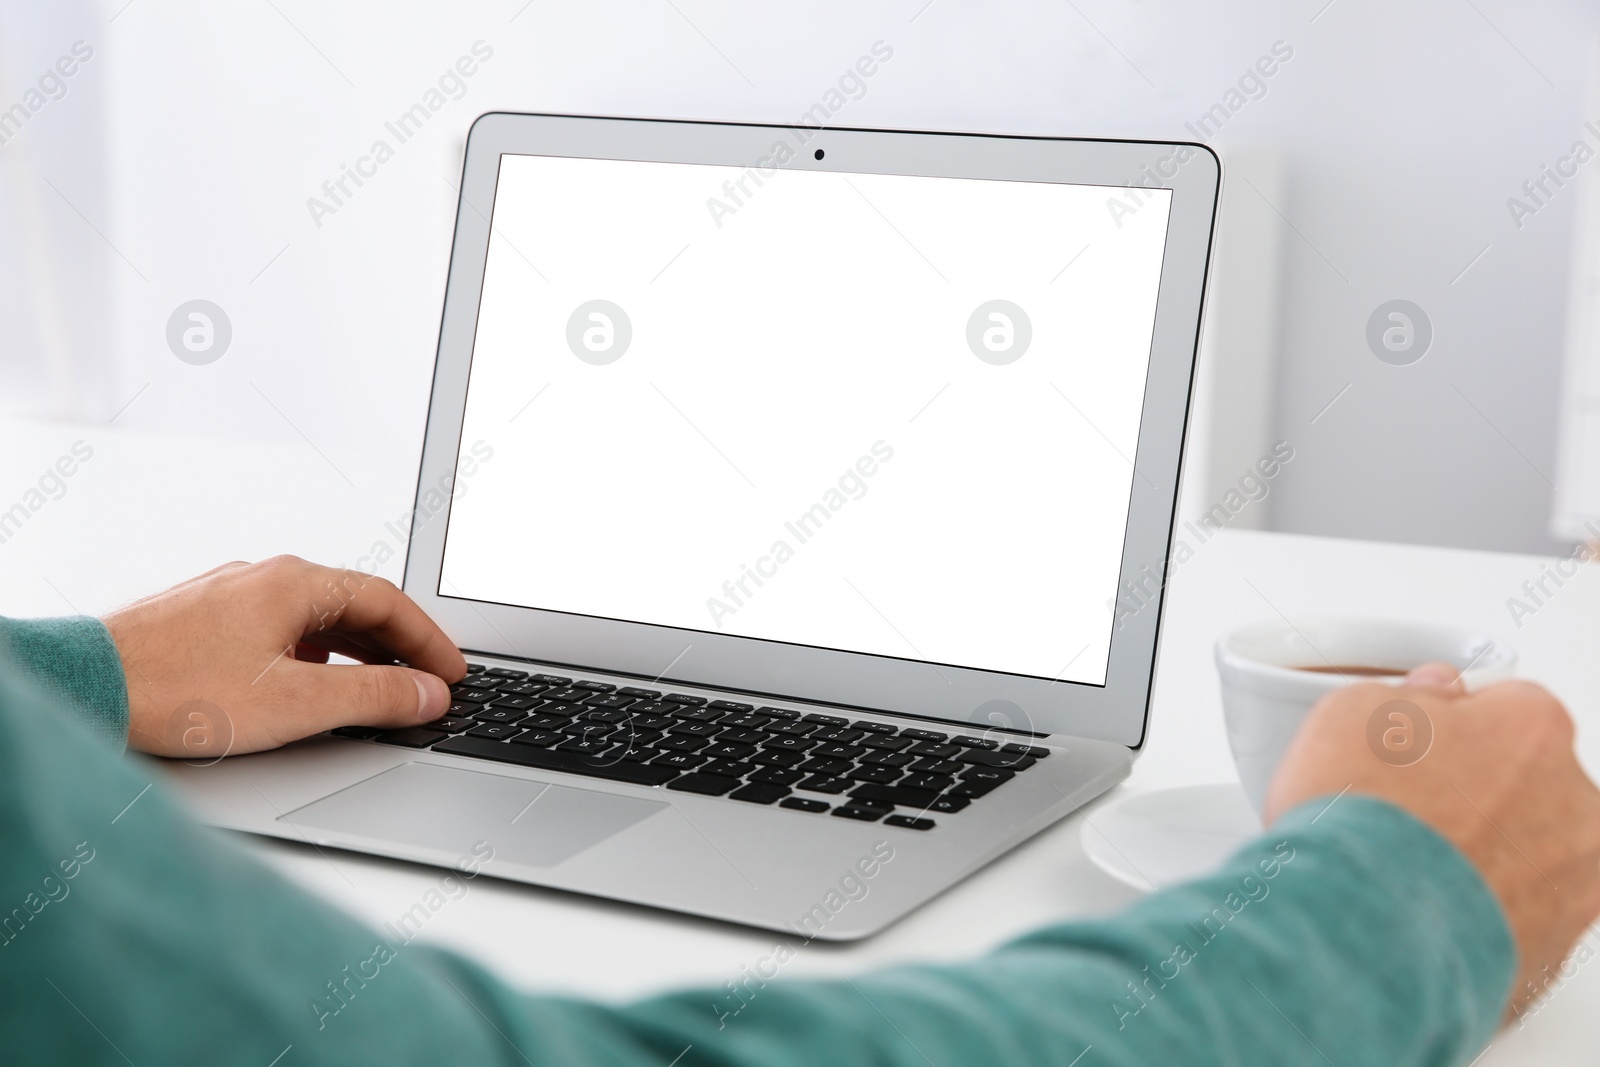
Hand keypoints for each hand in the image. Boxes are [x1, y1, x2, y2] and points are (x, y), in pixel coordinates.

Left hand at [104, 556, 466, 756]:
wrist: (85, 688)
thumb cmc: (175, 690)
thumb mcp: (295, 703)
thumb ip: (373, 697)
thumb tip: (427, 693)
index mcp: (295, 583)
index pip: (388, 602)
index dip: (429, 641)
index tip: (452, 672)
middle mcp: (265, 578)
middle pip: (355, 605)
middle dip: (399, 646)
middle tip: (428, 683)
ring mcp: (232, 596)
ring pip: (317, 618)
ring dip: (358, 652)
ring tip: (382, 688)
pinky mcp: (206, 621)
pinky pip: (282, 629)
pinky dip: (317, 655)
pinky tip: (311, 686)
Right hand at [1266, 665, 1599, 1020]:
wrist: (1364, 928)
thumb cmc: (1364, 820)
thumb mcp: (1352, 711)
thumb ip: (1409, 692)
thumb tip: (1428, 694)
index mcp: (1534, 727)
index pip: (1505, 706)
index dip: (1451, 725)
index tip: (1417, 746)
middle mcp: (1574, 801)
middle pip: (1526, 782)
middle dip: (1477, 792)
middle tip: (1407, 808)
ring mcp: (1572, 881)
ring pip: (1528, 852)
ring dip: (1482, 855)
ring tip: (1407, 867)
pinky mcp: (1552, 949)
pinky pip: (1515, 917)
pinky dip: (1477, 913)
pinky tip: (1422, 910)